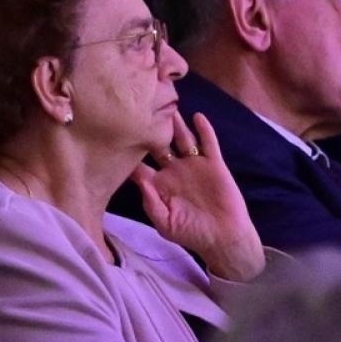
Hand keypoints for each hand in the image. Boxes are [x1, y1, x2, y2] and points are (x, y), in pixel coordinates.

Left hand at [132, 112, 265, 281]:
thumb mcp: (165, 223)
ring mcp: (193, 165)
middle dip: (150, 127)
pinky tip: (197, 116)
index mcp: (158, 185)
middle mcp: (173, 170)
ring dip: (175, 123)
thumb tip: (139, 182)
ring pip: (182, 138)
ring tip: (167, 104)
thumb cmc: (191, 233)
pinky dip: (204, 130)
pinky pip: (208, 143)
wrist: (223, 238)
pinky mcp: (213, 164)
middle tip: (141, 107)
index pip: (139, 164)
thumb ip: (151, 203)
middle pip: (158, 144)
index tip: (117, 134)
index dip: (129, 151)